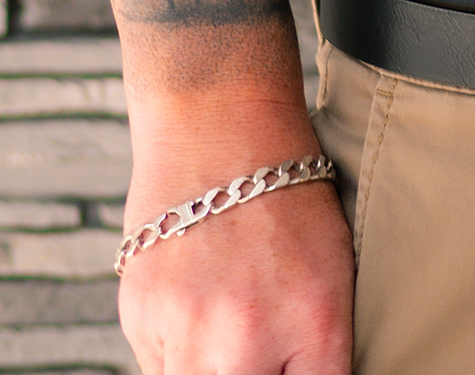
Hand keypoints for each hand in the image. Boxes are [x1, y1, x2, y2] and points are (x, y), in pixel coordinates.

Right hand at [118, 157, 352, 374]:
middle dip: (251, 366)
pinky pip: (158, 366)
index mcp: (315, 325)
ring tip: (226, 319)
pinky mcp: (140, 319)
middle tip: (254, 338)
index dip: (298, 374)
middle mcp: (248, 340)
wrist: (221, 124)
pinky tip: (194, 298)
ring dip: (210, 366)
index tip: (288, 359)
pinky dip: (175, 349)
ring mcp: (188, 331)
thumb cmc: (288, 197)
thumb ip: (319, 351)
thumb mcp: (334, 269)